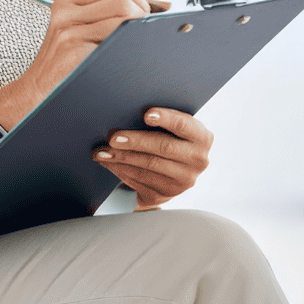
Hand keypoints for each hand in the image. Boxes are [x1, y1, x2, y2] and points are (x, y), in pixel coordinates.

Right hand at [0, 0, 150, 130]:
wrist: (34, 92)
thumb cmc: (62, 64)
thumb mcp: (77, 30)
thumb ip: (107, 15)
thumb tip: (159, 6)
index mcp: (68, 0)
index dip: (141, 1)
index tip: (148, 17)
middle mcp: (66, 10)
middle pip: (123, 0)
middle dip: (143, 16)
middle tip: (147, 34)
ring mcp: (68, 28)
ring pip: (122, 18)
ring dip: (138, 33)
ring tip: (138, 47)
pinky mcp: (72, 48)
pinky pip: (113, 42)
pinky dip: (127, 50)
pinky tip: (125, 59)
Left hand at [92, 108, 213, 209]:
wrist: (173, 171)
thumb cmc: (169, 138)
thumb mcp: (173, 129)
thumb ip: (160, 121)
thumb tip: (127, 109)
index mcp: (202, 137)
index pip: (184, 125)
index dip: (166, 118)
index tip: (146, 114)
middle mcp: (198, 160)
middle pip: (163, 147)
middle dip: (135, 141)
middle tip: (112, 137)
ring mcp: (184, 180)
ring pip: (148, 166)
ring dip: (121, 158)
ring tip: (102, 151)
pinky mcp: (166, 194)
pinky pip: (140, 179)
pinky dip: (120, 169)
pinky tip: (108, 162)